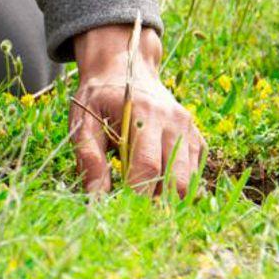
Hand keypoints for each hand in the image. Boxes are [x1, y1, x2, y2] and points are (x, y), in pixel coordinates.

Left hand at [65, 22, 205, 197]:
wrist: (124, 66)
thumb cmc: (99, 97)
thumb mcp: (83, 120)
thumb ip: (89, 158)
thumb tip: (96, 198)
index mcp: (143, 113)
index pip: (147, 165)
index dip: (136, 195)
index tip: (122, 211)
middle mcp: (173, 120)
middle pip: (176, 178)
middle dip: (156, 201)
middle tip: (133, 208)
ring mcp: (188, 127)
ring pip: (189, 179)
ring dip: (168, 194)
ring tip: (143, 191)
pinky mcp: (196, 135)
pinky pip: (196, 171)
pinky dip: (179, 183)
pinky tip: (157, 177)